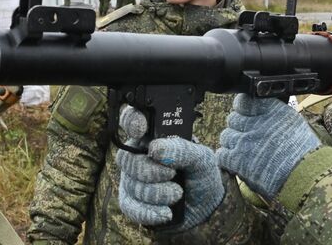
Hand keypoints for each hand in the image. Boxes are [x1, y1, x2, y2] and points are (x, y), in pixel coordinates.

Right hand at [116, 107, 223, 230]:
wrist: (205, 207)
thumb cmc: (201, 174)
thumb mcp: (201, 158)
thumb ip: (182, 150)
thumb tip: (155, 149)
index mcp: (154, 136)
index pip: (132, 120)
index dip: (130, 120)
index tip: (140, 130)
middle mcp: (138, 155)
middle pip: (126, 158)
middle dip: (149, 170)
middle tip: (172, 174)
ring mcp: (132, 178)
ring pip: (130, 184)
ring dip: (156, 193)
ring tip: (177, 194)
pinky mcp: (132, 202)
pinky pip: (130, 206)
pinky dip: (149, 211)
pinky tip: (165, 213)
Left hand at [217, 94, 319, 199]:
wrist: (306, 176)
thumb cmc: (305, 153)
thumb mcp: (294, 123)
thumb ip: (274, 115)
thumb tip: (260, 113)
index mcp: (271, 110)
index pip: (244, 101)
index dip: (243, 109)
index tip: (246, 115)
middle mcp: (256, 122)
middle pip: (233, 119)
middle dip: (238, 128)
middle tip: (247, 137)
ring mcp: (245, 141)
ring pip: (226, 136)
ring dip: (232, 143)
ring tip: (244, 152)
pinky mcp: (238, 160)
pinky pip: (222, 154)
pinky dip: (227, 159)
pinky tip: (237, 163)